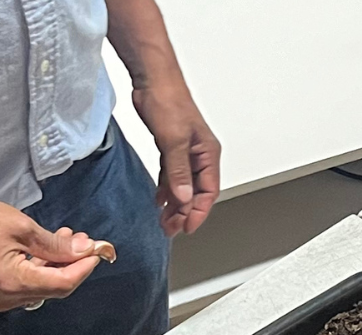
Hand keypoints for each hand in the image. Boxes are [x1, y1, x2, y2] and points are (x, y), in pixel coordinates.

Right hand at [0, 193, 103, 310]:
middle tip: (81, 242)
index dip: (84, 268)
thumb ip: (55, 245)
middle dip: (71, 265)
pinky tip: (43, 252)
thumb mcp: (22, 227)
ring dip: (55, 266)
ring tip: (63, 241)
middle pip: (54, 288)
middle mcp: (6, 298)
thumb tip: (81, 251)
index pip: (63, 284)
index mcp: (14, 283)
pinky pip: (24, 287)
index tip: (96, 252)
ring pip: (40, 288)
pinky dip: (37, 270)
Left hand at [132, 78, 219, 236]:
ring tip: (164, 220)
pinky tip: (159, 200)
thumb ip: (178, 171)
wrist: (152, 78)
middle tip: (171, 228)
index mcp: (207, 153)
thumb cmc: (168, 99)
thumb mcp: (173, 139)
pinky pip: (172, 175)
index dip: (198, 211)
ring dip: (175, 204)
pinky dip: (166, 189)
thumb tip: (182, 197)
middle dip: (185, 212)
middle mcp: (199, 154)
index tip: (186, 227)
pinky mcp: (170, 147)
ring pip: (183, 186)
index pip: (208, 191)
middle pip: (196, 192)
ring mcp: (185, 151)